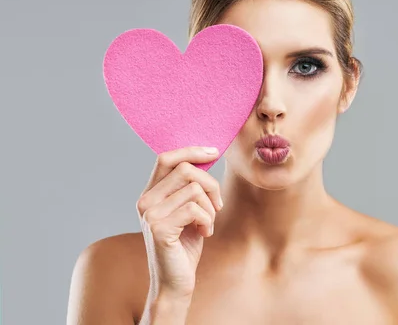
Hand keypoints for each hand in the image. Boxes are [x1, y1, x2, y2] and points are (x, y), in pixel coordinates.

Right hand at [136, 146, 222, 299]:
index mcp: (150, 194)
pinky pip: (194, 208)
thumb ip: (190, 186)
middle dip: (211, 184)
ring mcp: (150, 214)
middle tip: (217, 205)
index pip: (166, 158)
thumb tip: (208, 155)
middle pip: (185, 169)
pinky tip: (204, 234)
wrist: (175, 282)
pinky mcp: (159, 228)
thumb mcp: (189, 210)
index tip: (213, 152)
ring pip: (194, 189)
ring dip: (210, 207)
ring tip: (207, 224)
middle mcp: (145, 201)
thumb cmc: (185, 246)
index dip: (191, 151)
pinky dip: (207, 220)